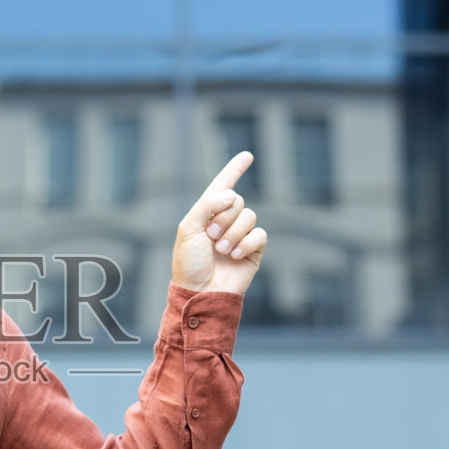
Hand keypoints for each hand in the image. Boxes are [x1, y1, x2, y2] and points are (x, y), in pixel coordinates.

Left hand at [171, 152, 267, 296]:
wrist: (201, 292)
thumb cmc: (189, 263)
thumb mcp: (188, 228)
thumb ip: (206, 205)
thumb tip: (232, 194)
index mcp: (207, 213)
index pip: (223, 186)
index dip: (234, 170)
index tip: (248, 156)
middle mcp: (225, 221)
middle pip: (238, 200)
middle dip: (223, 218)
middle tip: (210, 237)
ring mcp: (240, 235)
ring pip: (250, 216)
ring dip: (233, 232)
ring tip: (221, 250)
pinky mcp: (254, 250)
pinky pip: (260, 234)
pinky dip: (247, 243)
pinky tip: (235, 255)